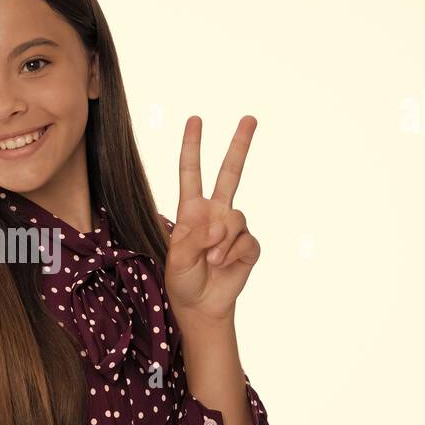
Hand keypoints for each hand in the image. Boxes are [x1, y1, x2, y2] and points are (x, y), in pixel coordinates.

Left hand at [164, 115, 262, 322]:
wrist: (200, 305)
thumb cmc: (182, 279)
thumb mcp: (175, 258)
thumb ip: (193, 239)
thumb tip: (220, 226)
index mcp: (192, 210)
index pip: (191, 172)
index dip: (192, 146)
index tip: (195, 120)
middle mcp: (215, 213)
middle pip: (230, 173)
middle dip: (239, 146)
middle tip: (249, 118)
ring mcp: (233, 229)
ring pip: (236, 218)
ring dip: (222, 240)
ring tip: (211, 259)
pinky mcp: (248, 246)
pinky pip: (246, 241)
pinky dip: (233, 252)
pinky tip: (223, 264)